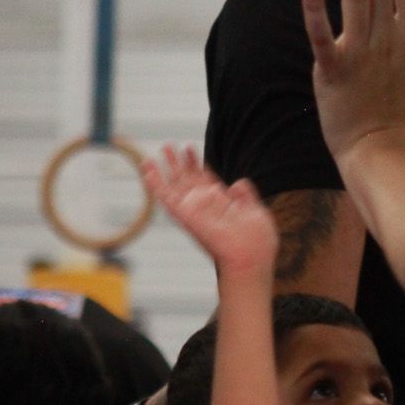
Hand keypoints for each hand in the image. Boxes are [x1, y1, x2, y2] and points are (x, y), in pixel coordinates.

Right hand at [144, 148, 279, 276]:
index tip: (189, 148)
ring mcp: (194, 211)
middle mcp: (205, 207)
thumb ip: (246, 196)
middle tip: (168, 145)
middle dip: (177, 163)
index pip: (204, 179)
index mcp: (220, 204)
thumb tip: (238, 182)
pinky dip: (156, 185)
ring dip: (163, 171)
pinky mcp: (186, 216)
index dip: (196, 163)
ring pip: (173, 187)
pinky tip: (148, 171)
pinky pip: (167, 199)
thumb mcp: (255, 212)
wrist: (250, 259)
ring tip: (154, 155)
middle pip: (186, 180)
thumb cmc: (257, 244)